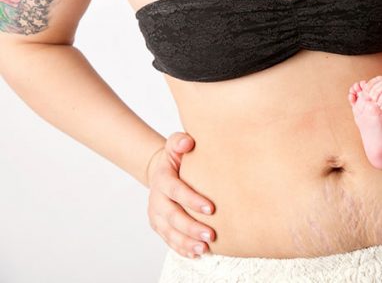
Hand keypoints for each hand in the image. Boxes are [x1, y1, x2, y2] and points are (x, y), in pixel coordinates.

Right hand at [147, 132, 216, 258]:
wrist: (162, 170)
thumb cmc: (176, 157)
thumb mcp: (176, 144)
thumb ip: (180, 141)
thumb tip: (187, 142)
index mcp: (163, 179)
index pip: (176, 191)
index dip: (192, 200)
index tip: (211, 209)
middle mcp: (157, 199)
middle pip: (172, 216)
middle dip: (191, 227)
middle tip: (211, 234)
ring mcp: (156, 214)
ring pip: (169, 232)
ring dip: (186, 242)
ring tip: (204, 248)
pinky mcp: (159, 225)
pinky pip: (169, 239)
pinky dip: (181, 248)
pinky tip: (196, 253)